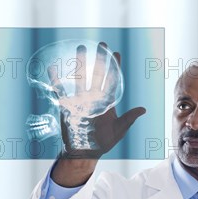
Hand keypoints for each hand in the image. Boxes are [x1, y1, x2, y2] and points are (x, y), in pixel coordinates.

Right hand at [48, 42, 144, 158]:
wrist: (85, 153)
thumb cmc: (104, 142)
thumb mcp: (119, 130)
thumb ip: (129, 118)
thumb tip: (143, 109)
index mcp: (107, 102)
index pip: (112, 80)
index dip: (114, 67)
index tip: (116, 53)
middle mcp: (94, 98)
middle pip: (97, 74)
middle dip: (99, 59)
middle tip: (101, 44)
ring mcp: (80, 101)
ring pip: (80, 78)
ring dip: (80, 64)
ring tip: (81, 48)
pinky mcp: (67, 107)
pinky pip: (61, 91)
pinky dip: (56, 80)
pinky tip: (53, 68)